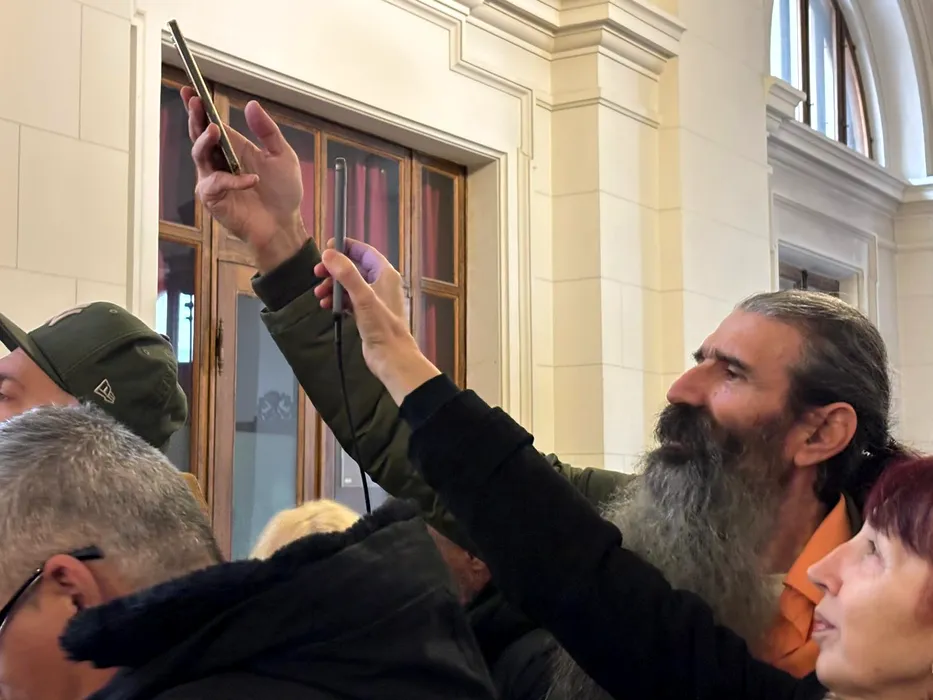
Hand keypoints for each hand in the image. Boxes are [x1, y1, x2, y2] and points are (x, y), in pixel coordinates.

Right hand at [181, 87, 304, 270]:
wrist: (285, 224)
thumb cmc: (283, 193)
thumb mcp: (282, 156)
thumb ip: (267, 131)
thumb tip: (251, 104)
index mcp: (233, 148)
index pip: (211, 123)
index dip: (199, 107)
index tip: (190, 89)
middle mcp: (219, 162)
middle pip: (199, 135)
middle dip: (195, 117)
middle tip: (195, 102)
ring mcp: (214, 180)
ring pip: (199, 155)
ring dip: (205, 141)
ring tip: (215, 130)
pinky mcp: (214, 199)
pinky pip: (216, 184)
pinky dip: (233, 180)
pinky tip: (251, 180)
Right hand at [313, 238, 406, 320]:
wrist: (391, 357)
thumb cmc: (382, 326)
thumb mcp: (363, 296)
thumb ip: (346, 274)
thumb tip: (328, 253)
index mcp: (385, 274)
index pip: (364, 251)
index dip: (346, 247)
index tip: (327, 247)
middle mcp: (381, 284)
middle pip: (353, 268)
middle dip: (334, 270)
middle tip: (317, 273)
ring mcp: (373, 300)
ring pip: (349, 285)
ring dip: (332, 287)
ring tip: (319, 295)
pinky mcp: (366, 314)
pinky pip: (348, 300)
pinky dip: (336, 300)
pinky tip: (325, 306)